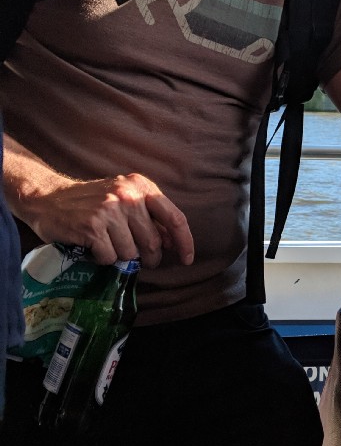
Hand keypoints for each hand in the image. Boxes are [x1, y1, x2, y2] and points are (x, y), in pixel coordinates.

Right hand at [20, 171, 193, 267]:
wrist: (48, 198)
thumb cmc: (91, 202)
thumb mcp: (124, 199)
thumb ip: (149, 216)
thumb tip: (173, 242)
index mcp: (141, 186)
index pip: (174, 218)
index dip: (185, 241)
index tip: (187, 259)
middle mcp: (128, 196)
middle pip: (153, 242)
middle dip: (148, 257)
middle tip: (136, 258)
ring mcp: (110, 210)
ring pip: (131, 253)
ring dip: (120, 256)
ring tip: (107, 244)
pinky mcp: (92, 226)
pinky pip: (110, 257)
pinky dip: (102, 258)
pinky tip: (93, 246)